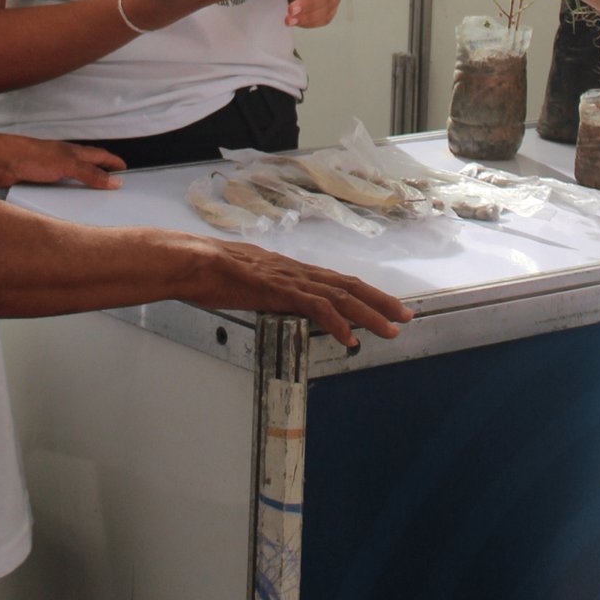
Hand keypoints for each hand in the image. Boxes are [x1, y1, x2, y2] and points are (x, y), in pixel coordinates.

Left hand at [0, 133, 124, 191]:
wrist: (1, 162)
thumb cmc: (31, 155)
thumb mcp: (68, 165)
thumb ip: (91, 173)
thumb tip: (113, 180)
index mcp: (74, 152)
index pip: (100, 156)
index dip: (113, 162)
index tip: (124, 169)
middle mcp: (64, 159)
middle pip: (87, 166)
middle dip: (100, 173)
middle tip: (112, 182)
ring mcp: (51, 170)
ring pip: (72, 178)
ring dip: (82, 185)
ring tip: (93, 197)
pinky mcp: (38, 181)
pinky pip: (58, 189)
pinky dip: (65, 194)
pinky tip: (64, 203)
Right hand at [188, 237, 412, 347]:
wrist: (193, 261)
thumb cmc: (212, 272)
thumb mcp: (246, 281)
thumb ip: (265, 289)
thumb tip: (272, 297)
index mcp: (291, 271)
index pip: (336, 282)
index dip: (364, 294)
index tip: (385, 305)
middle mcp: (297, 272)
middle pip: (348, 286)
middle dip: (380, 302)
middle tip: (405, 316)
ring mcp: (290, 280)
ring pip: (340, 297)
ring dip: (369, 314)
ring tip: (390, 330)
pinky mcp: (279, 291)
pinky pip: (316, 308)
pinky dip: (337, 323)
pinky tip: (351, 337)